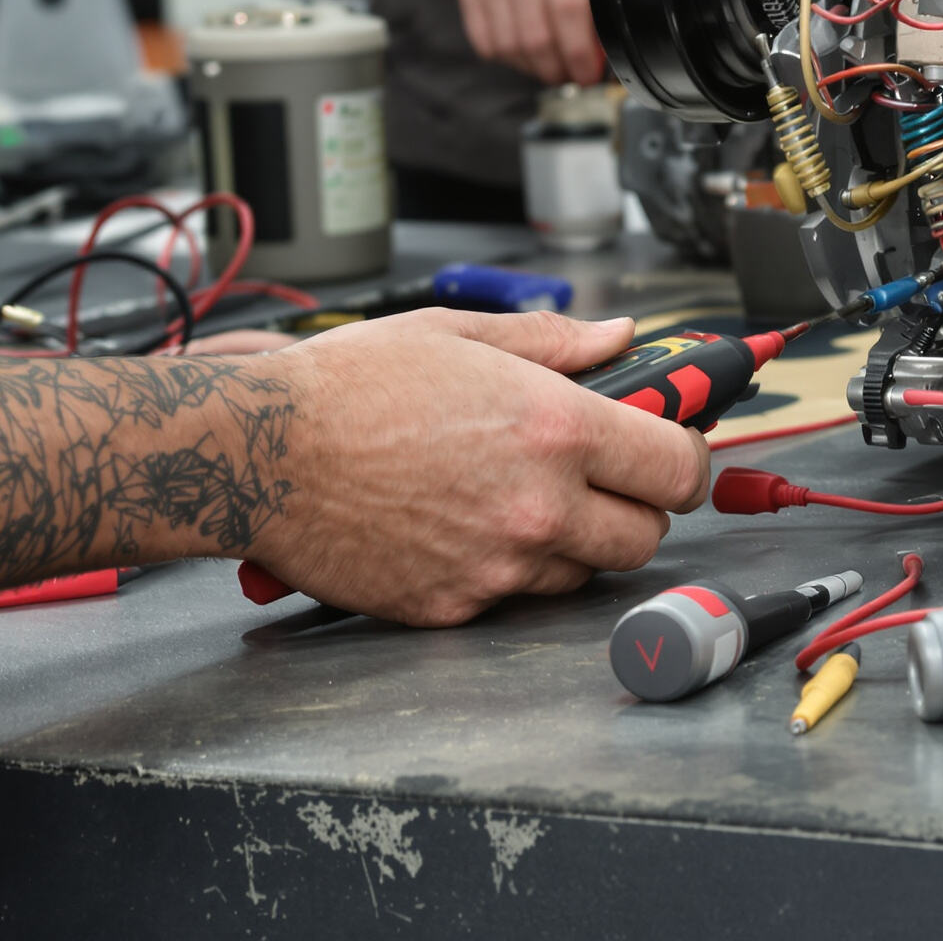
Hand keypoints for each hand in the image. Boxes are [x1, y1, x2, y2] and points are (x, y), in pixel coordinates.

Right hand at [243, 309, 708, 625]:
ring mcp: (496, 566)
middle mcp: (538, 507)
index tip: (669, 451)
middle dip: (633, 508)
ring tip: (513, 497)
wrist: (260, 454)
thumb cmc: (348, 388)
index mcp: (556, 430)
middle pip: (644, 537)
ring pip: (581, 572)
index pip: (678, 469)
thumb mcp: (459, 336)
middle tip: (598, 481)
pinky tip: (461, 527)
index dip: (683, 460)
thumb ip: (556, 342)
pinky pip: (511, 597)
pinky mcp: (451, 607)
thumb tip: (620, 337)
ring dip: (570, 542)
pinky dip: (502, 570)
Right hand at [456, 0, 604, 84]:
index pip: (568, 7)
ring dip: (533, 69)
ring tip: (552, 67)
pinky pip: (485, 41)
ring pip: (508, 44)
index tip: (590, 72)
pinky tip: (525, 54)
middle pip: (536, 34)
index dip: (579, 50)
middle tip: (573, 76)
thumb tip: (616, 44)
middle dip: (558, 68)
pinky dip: (508, 58)